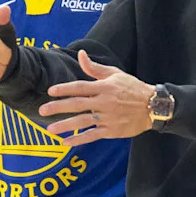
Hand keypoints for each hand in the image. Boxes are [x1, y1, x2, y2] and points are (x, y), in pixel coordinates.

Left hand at [39, 50, 153, 145]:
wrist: (153, 106)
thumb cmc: (132, 88)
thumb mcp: (115, 74)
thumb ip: (94, 67)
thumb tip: (80, 54)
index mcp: (104, 87)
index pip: (80, 87)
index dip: (65, 89)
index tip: (50, 91)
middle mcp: (104, 102)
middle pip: (77, 105)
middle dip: (58, 107)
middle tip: (42, 111)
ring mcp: (107, 117)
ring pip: (83, 122)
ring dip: (65, 126)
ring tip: (50, 129)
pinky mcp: (111, 130)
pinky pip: (92, 135)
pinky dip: (79, 139)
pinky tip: (66, 142)